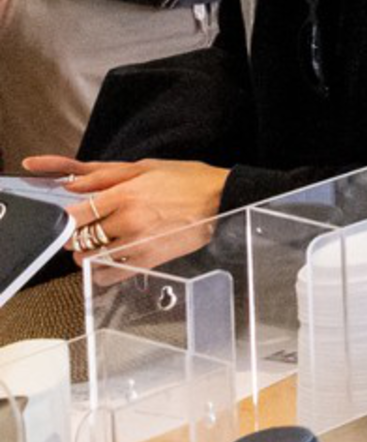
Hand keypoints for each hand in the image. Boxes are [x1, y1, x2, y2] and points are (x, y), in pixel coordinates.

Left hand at [24, 156, 227, 264]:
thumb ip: (104, 176)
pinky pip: (109, 275)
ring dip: (87, 252)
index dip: (66, 217)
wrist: (224, 200)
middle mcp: (127, 221)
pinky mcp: (148, 261)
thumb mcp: (145, 167)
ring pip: (89, 258)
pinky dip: (101, 271)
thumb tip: (72, 184)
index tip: (71, 215)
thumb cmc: (189, 180)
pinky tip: (108, 260)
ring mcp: (137, 244)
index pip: (74, 215)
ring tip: (99, 243)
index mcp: (124, 195)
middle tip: (86, 228)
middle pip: (78, 238)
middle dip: (76, 234)